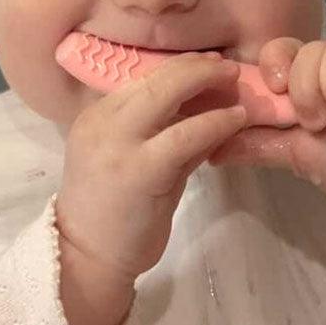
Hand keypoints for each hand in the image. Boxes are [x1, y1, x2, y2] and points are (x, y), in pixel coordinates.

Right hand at [56, 52, 246, 280]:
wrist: (88, 259)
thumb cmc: (114, 218)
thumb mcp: (136, 165)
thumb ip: (164, 138)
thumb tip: (204, 116)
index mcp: (97, 117)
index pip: (140, 79)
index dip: (178, 68)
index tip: (206, 65)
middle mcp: (102, 121)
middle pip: (154, 77)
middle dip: (195, 66)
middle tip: (226, 67)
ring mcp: (117, 143)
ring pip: (167, 95)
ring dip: (207, 84)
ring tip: (237, 86)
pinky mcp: (141, 169)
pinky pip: (185, 135)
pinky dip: (215, 123)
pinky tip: (236, 121)